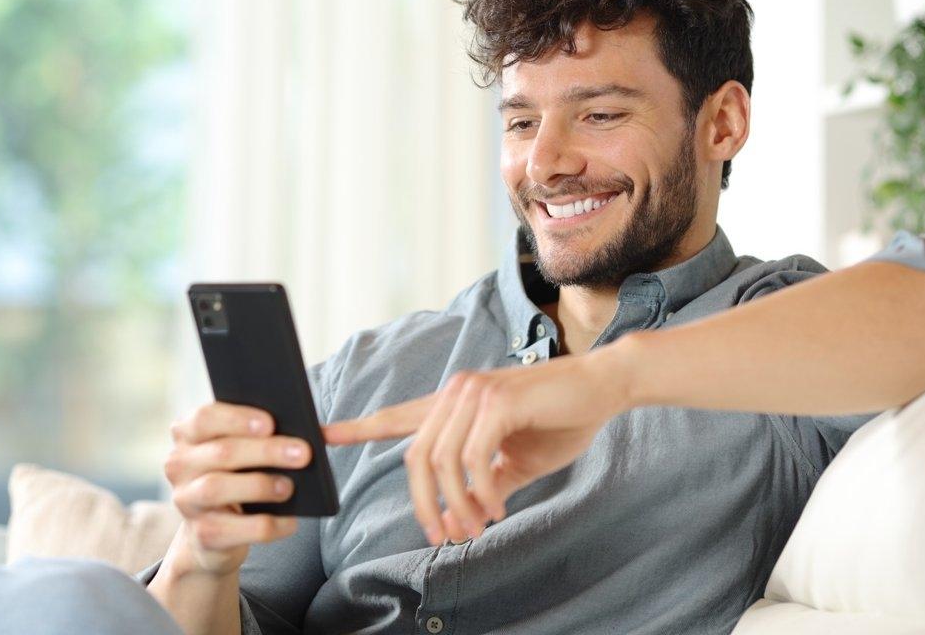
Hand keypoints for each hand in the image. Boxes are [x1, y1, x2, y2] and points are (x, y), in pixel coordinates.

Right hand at [162, 401, 311, 576]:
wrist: (214, 535)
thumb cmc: (240, 476)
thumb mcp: (249, 452)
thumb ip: (279, 434)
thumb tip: (330, 433)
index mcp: (188, 434)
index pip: (204, 418)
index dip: (237, 418)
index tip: (271, 423)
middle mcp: (179, 464)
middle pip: (221, 452)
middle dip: (266, 452)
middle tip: (303, 453)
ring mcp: (186, 501)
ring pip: (217, 488)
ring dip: (260, 485)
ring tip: (289, 487)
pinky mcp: (201, 534)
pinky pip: (235, 529)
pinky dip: (267, 525)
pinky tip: (291, 521)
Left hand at [322, 349, 630, 545]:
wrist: (604, 389)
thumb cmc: (561, 419)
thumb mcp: (515, 460)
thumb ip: (483, 482)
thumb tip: (458, 516)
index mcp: (454, 403)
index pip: (397, 416)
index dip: (358, 427)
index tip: (321, 435)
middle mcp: (456, 392)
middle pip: (415, 457)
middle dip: (425, 505)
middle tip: (445, 536)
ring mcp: (474, 393)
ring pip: (441, 462)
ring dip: (457, 504)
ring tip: (477, 527)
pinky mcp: (497, 401)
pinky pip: (473, 459)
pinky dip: (481, 492)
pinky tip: (497, 507)